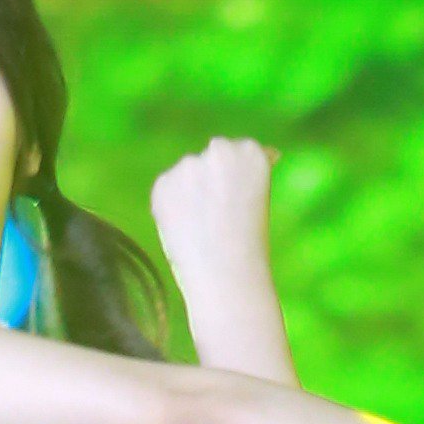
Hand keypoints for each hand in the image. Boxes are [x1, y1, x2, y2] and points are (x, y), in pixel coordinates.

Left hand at [150, 139, 276, 279]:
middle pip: (214, 157)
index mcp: (251, 151)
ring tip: (202, 228)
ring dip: (192, 190)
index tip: (241, 202)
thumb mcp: (258, 198)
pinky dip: (172, 205)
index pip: (242, 151)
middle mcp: (220, 149)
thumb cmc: (250, 244)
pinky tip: (185, 228)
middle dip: (214, 178)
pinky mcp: (163, 183)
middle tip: (219, 216)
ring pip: (189, 174)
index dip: (239, 179)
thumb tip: (260, 155)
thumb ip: (246, 173)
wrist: (226, 273)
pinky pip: (168, 190)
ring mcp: (188, 165)